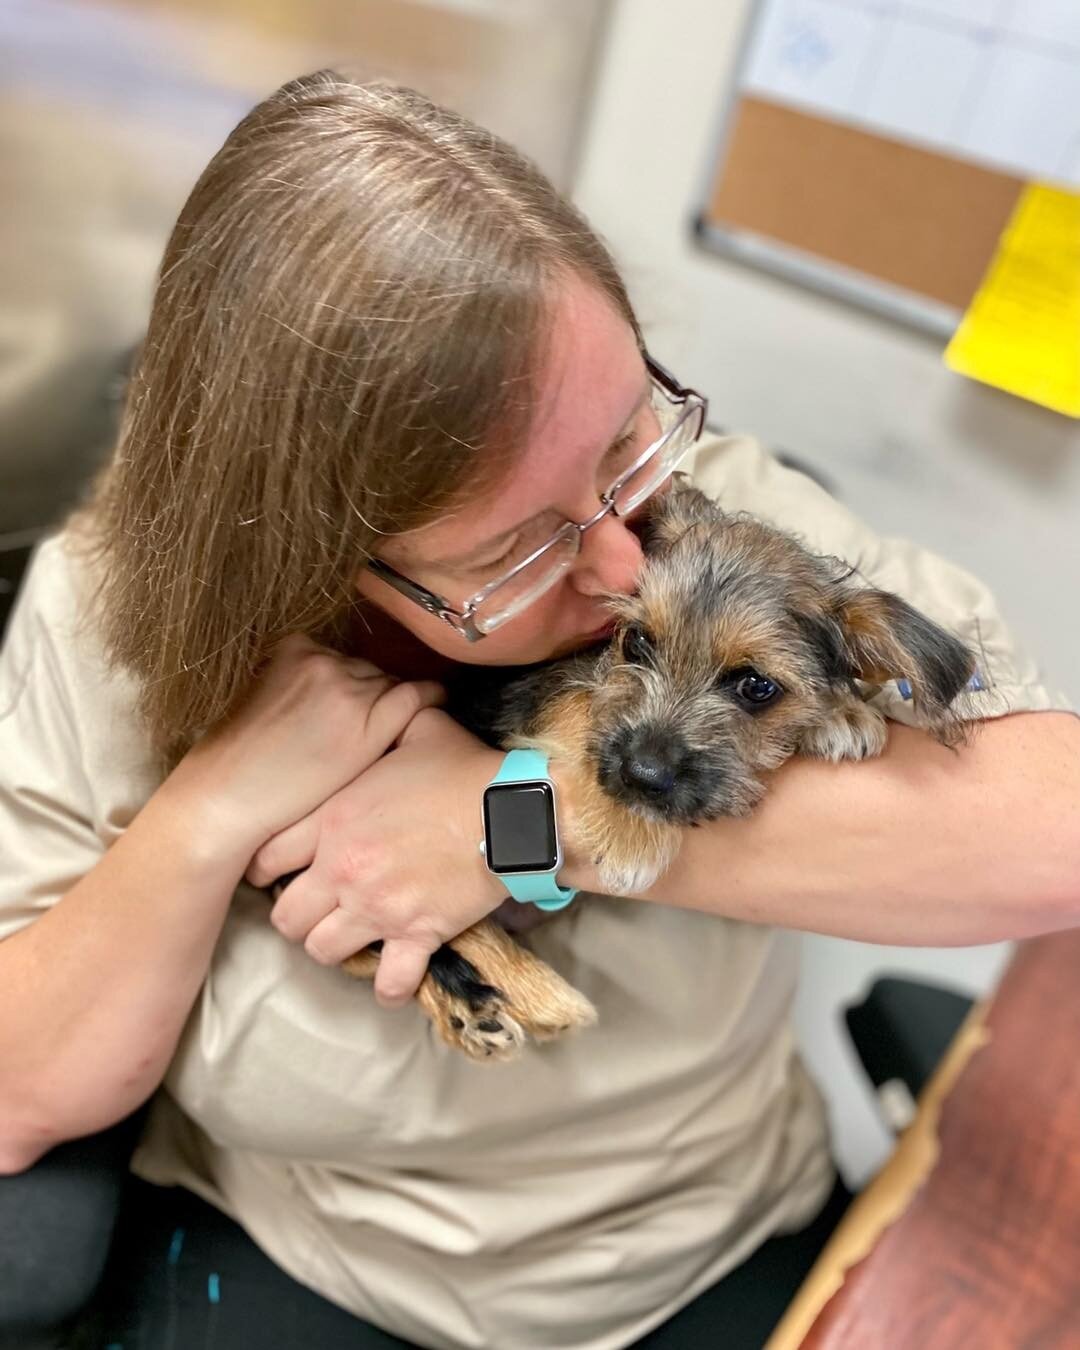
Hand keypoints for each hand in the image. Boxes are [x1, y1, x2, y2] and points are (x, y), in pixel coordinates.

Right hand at [167, 635, 444, 864]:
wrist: (226, 797)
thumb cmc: (237, 763)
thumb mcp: (258, 700)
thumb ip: (293, 685)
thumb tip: (322, 695)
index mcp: (292, 649)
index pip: (340, 660)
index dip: (348, 685)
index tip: (350, 704)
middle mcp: (324, 661)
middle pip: (366, 671)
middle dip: (367, 695)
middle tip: (363, 726)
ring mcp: (349, 689)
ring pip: (388, 686)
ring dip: (389, 705)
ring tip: (392, 727)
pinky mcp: (370, 722)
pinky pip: (415, 696)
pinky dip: (431, 697)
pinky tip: (439, 701)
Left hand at [245, 708, 508, 1006]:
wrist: (513, 810)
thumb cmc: (464, 766)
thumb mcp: (417, 728)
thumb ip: (383, 719)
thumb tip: (381, 700)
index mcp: (334, 820)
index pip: (267, 859)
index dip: (265, 868)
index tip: (278, 870)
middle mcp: (345, 871)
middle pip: (286, 918)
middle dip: (295, 915)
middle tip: (314, 905)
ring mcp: (379, 908)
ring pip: (322, 951)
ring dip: (332, 945)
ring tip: (348, 934)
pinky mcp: (418, 934)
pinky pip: (390, 981)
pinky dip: (389, 985)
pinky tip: (391, 975)